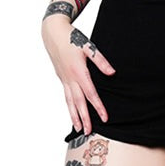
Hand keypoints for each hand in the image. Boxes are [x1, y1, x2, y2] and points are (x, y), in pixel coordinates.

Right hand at [41, 18, 115, 134]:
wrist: (52, 33)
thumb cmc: (72, 38)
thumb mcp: (89, 47)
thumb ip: (101, 61)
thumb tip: (112, 73)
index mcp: (79, 72)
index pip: (91, 94)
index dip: (98, 107)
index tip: (105, 118)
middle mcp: (70, 78)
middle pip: (78, 102)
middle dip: (84, 118)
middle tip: (88, 132)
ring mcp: (64, 79)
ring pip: (69, 101)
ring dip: (74, 116)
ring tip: (78, 128)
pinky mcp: (61, 78)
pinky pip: (66, 96)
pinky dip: (69, 107)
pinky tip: (72, 113)